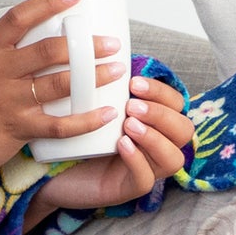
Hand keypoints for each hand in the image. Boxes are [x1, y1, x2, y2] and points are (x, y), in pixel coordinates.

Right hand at [0, 0, 129, 182]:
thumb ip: (6, 55)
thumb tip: (45, 40)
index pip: (21, 17)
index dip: (49, 2)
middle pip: (48, 50)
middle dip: (86, 45)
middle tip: (110, 43)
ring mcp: (8, 100)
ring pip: (59, 84)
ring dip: (94, 77)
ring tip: (116, 71)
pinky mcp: (17, 128)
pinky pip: (59, 124)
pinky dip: (86, 119)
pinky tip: (105, 113)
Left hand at [28, 75, 192, 214]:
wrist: (50, 170)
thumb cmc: (76, 134)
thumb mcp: (95, 105)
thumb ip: (107, 83)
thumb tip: (102, 45)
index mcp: (153, 122)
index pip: (177, 104)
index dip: (161, 92)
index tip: (133, 82)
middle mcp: (156, 146)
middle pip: (184, 130)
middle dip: (160, 114)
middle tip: (131, 105)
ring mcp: (147, 170)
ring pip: (173, 158)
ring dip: (154, 137)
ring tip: (128, 124)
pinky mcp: (129, 190)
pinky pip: (145, 180)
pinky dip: (137, 160)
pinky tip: (122, 145)